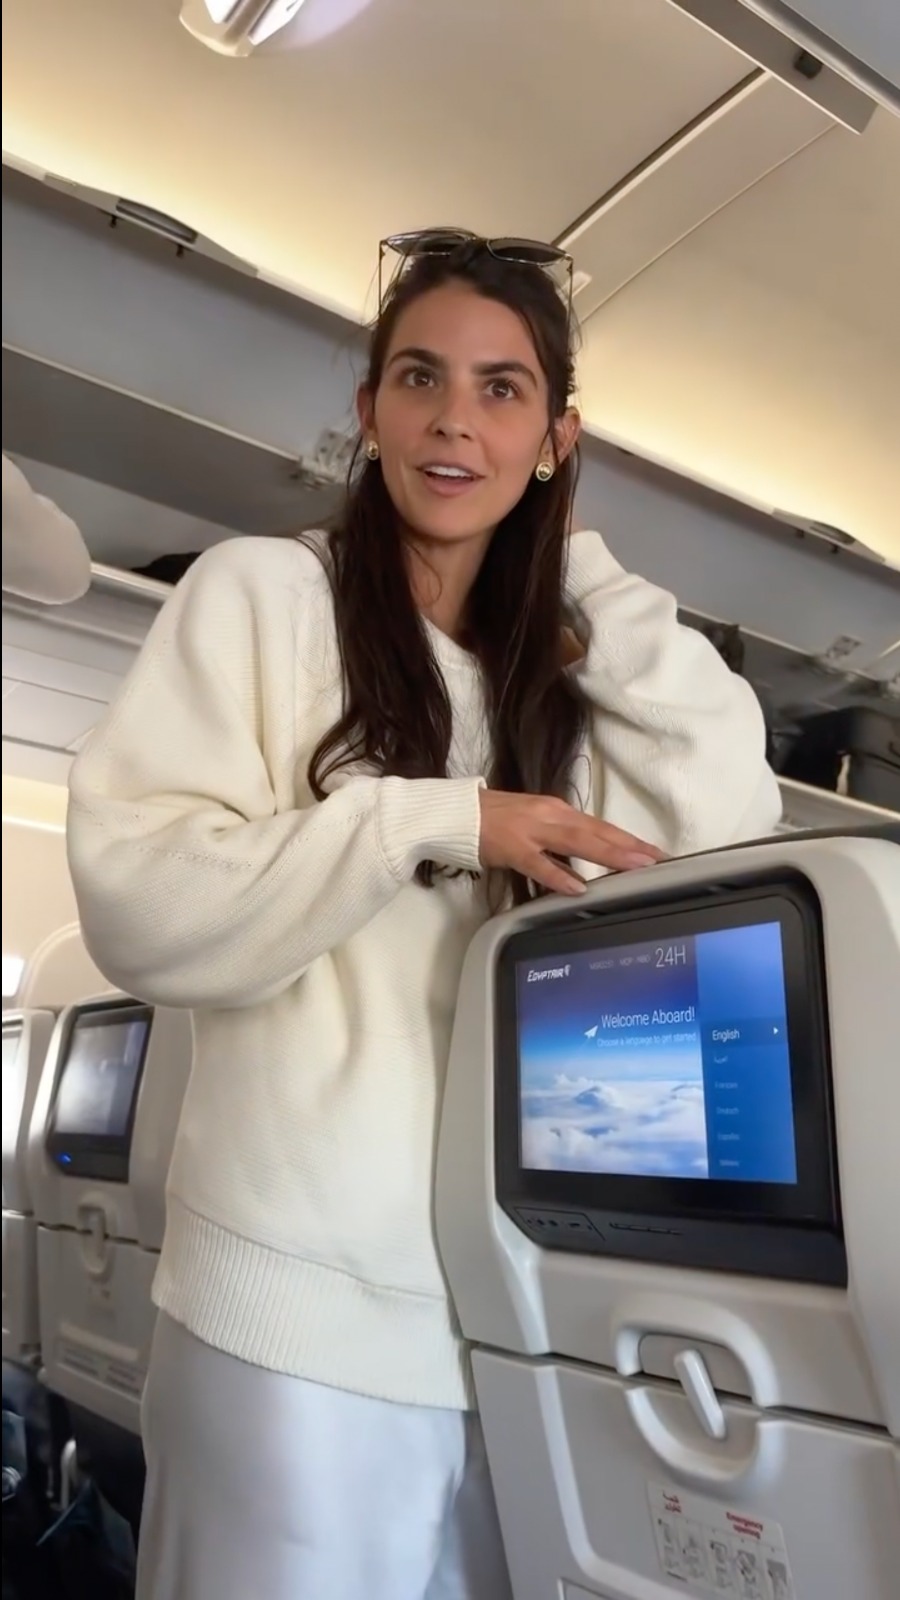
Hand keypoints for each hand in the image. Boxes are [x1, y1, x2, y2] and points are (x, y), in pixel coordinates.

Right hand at [479, 790, 665, 896]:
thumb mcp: (535, 825)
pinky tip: (577, 888)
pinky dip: (559, 876)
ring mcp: (532, 831)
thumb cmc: (494, 819)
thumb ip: (560, 843)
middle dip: (630, 847)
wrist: (456, 812)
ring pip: (577, 842)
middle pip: (598, 832)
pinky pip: (539, 864)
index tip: (655, 853)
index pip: (601, 826)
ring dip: (608, 854)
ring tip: (634, 866)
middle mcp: (551, 816)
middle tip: (658, 860)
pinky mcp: (512, 848)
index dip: (629, 840)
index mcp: (557, 811)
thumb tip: (584, 866)